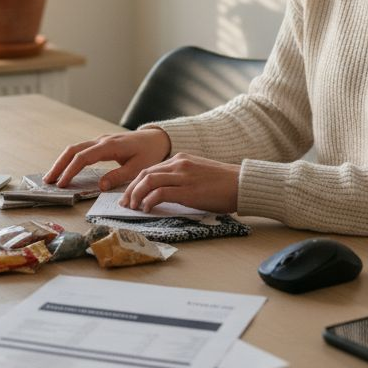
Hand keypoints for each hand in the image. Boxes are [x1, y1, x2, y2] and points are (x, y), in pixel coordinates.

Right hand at [45, 128, 171, 190]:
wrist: (156, 138)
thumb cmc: (149, 153)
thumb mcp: (138, 168)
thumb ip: (119, 176)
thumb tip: (100, 186)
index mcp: (109, 146)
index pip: (83, 157)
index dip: (71, 171)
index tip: (62, 184)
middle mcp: (101, 141)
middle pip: (73, 150)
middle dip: (59, 165)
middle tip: (48, 181)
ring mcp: (100, 140)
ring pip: (74, 148)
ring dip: (62, 162)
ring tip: (52, 177)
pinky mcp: (100, 144)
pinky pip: (81, 150)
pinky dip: (70, 159)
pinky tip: (65, 169)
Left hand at [121, 153, 240, 213]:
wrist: (242, 184)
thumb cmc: (223, 183)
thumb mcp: (199, 174)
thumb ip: (182, 177)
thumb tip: (165, 192)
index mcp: (181, 159)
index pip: (150, 168)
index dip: (136, 182)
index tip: (129, 194)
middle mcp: (179, 164)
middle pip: (145, 173)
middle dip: (131, 189)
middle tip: (124, 203)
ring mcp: (183, 176)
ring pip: (148, 181)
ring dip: (136, 195)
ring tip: (132, 207)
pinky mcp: (188, 190)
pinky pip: (160, 193)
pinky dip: (149, 201)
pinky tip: (146, 209)